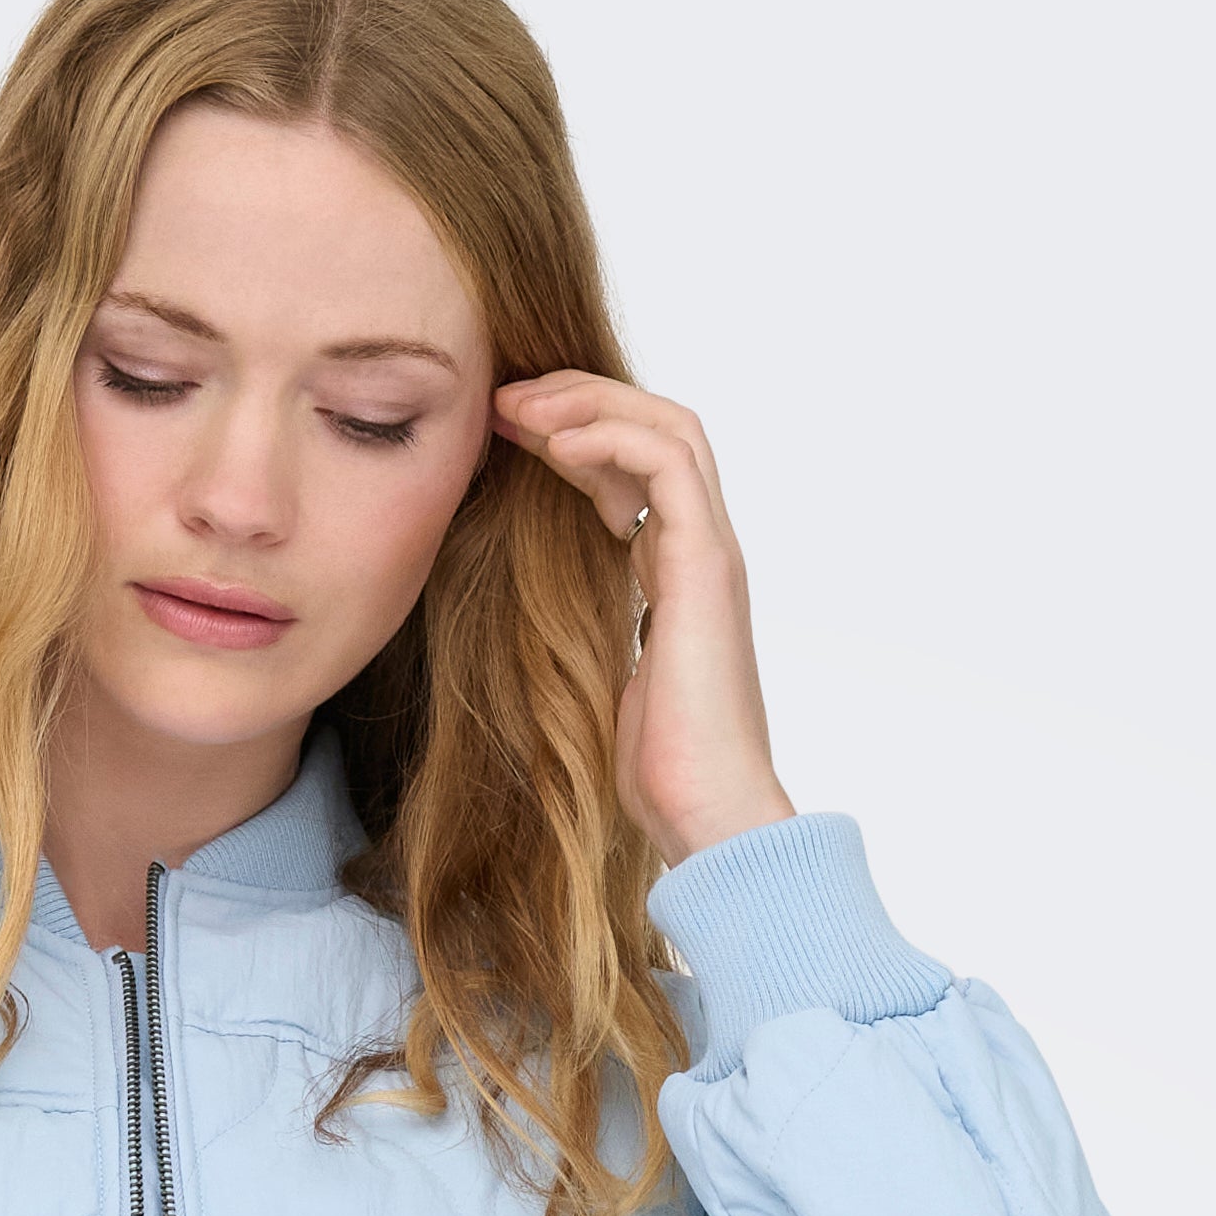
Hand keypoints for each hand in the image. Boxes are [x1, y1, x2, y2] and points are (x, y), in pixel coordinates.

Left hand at [487, 369, 790, 869]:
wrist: (706, 815)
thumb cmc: (655, 773)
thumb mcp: (596, 680)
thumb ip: (583, 632)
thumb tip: (529, 620)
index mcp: (676, 574)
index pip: (635, 469)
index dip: (573, 436)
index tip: (507, 435)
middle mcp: (700, 551)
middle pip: (654, 428)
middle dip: (578, 401)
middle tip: (504, 400)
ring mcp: (710, 552)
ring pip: (668, 427)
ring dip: (589, 403)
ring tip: (519, 406)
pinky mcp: (706, 564)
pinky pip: (668, 462)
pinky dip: (611, 436)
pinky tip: (554, 442)